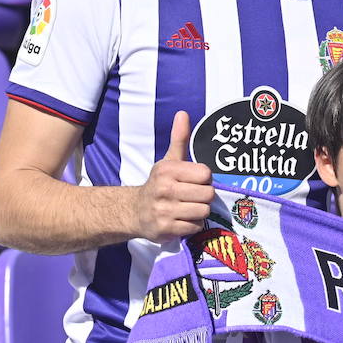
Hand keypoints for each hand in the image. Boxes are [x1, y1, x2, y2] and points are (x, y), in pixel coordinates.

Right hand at [133, 110, 214, 241]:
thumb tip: (183, 114)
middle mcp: (164, 189)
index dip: (204, 179)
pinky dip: (192, 225)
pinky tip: (181, 219)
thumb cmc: (159, 184)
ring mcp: (164, 210)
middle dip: (203, 197)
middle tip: (191, 196)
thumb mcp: (168, 161)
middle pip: (208, 194)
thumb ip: (179, 139)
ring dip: (199, 212)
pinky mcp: (165, 229)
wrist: (134, 211)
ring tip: (187, 208)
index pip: (205, 174)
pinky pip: (195, 227)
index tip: (194, 181)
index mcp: (167, 170)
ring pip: (203, 211)